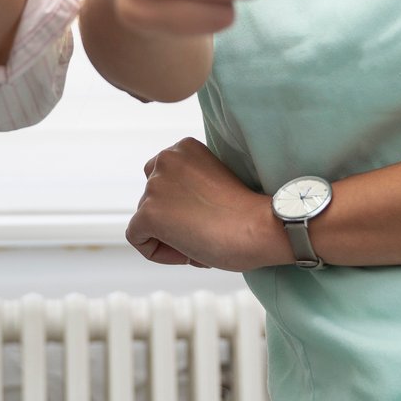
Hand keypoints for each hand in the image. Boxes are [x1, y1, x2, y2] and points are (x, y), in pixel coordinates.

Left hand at [127, 137, 278, 271]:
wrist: (262, 226)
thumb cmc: (248, 212)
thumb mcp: (213, 182)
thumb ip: (189, 186)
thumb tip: (173, 210)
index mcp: (182, 148)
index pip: (165, 180)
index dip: (183, 205)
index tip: (208, 217)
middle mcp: (164, 159)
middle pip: (152, 199)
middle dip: (173, 220)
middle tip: (205, 233)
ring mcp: (154, 186)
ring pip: (146, 220)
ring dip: (170, 237)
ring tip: (202, 243)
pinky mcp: (148, 213)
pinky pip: (138, 239)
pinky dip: (159, 252)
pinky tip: (189, 252)